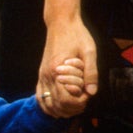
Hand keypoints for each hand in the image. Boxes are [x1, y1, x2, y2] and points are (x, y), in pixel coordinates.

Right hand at [37, 0, 97, 117]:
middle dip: (73, 108)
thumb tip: (92, 92)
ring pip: (48, 105)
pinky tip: (59, 107)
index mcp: (58, 70)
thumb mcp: (89, 51)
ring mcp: (42, 76)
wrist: (61, 23)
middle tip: (84, 100)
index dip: (80, 102)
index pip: (66, 99)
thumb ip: (91, 73)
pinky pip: (40, 97)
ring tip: (75, 104)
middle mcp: (47, 76)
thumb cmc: (77, 35)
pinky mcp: (41, 75)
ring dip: (62, 109)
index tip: (88, 94)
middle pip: (57, 105)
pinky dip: (49, 106)